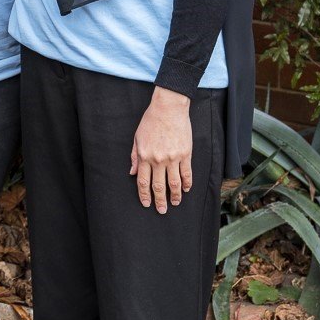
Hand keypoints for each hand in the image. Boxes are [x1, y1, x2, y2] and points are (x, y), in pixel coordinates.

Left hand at [130, 87, 193, 214]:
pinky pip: (186, 174)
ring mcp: (173, 158)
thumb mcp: (137, 138)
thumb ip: (135, 156)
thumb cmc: (151, 121)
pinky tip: (186, 189)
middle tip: (161, 210)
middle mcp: (158, 160)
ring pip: (174, 183)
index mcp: (144, 156)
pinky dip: (187, 184)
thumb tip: (133, 173)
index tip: (146, 203)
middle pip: (158, 186)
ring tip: (175, 203)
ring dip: (175, 196)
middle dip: (159, 200)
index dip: (144, 195)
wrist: (168, 108)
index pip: (143, 181)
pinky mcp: (186, 154)